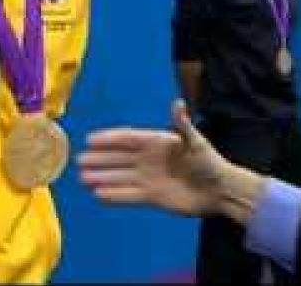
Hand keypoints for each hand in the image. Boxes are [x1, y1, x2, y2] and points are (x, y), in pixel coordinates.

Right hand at [77, 99, 229, 217]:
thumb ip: (182, 124)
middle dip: (100, 158)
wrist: (220, 191)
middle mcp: (149, 159)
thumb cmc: (209, 162)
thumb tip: (177, 103)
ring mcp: (149, 178)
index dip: (110, 139)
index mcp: (157, 142)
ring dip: (103, 176)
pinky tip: (99, 194)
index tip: (90, 139)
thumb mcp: (195, 141)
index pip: (128, 139)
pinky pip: (129, 195)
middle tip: (79, 160)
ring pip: (120, 176)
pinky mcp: (152, 196)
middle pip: (119, 158)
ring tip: (83, 177)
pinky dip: (114, 195)